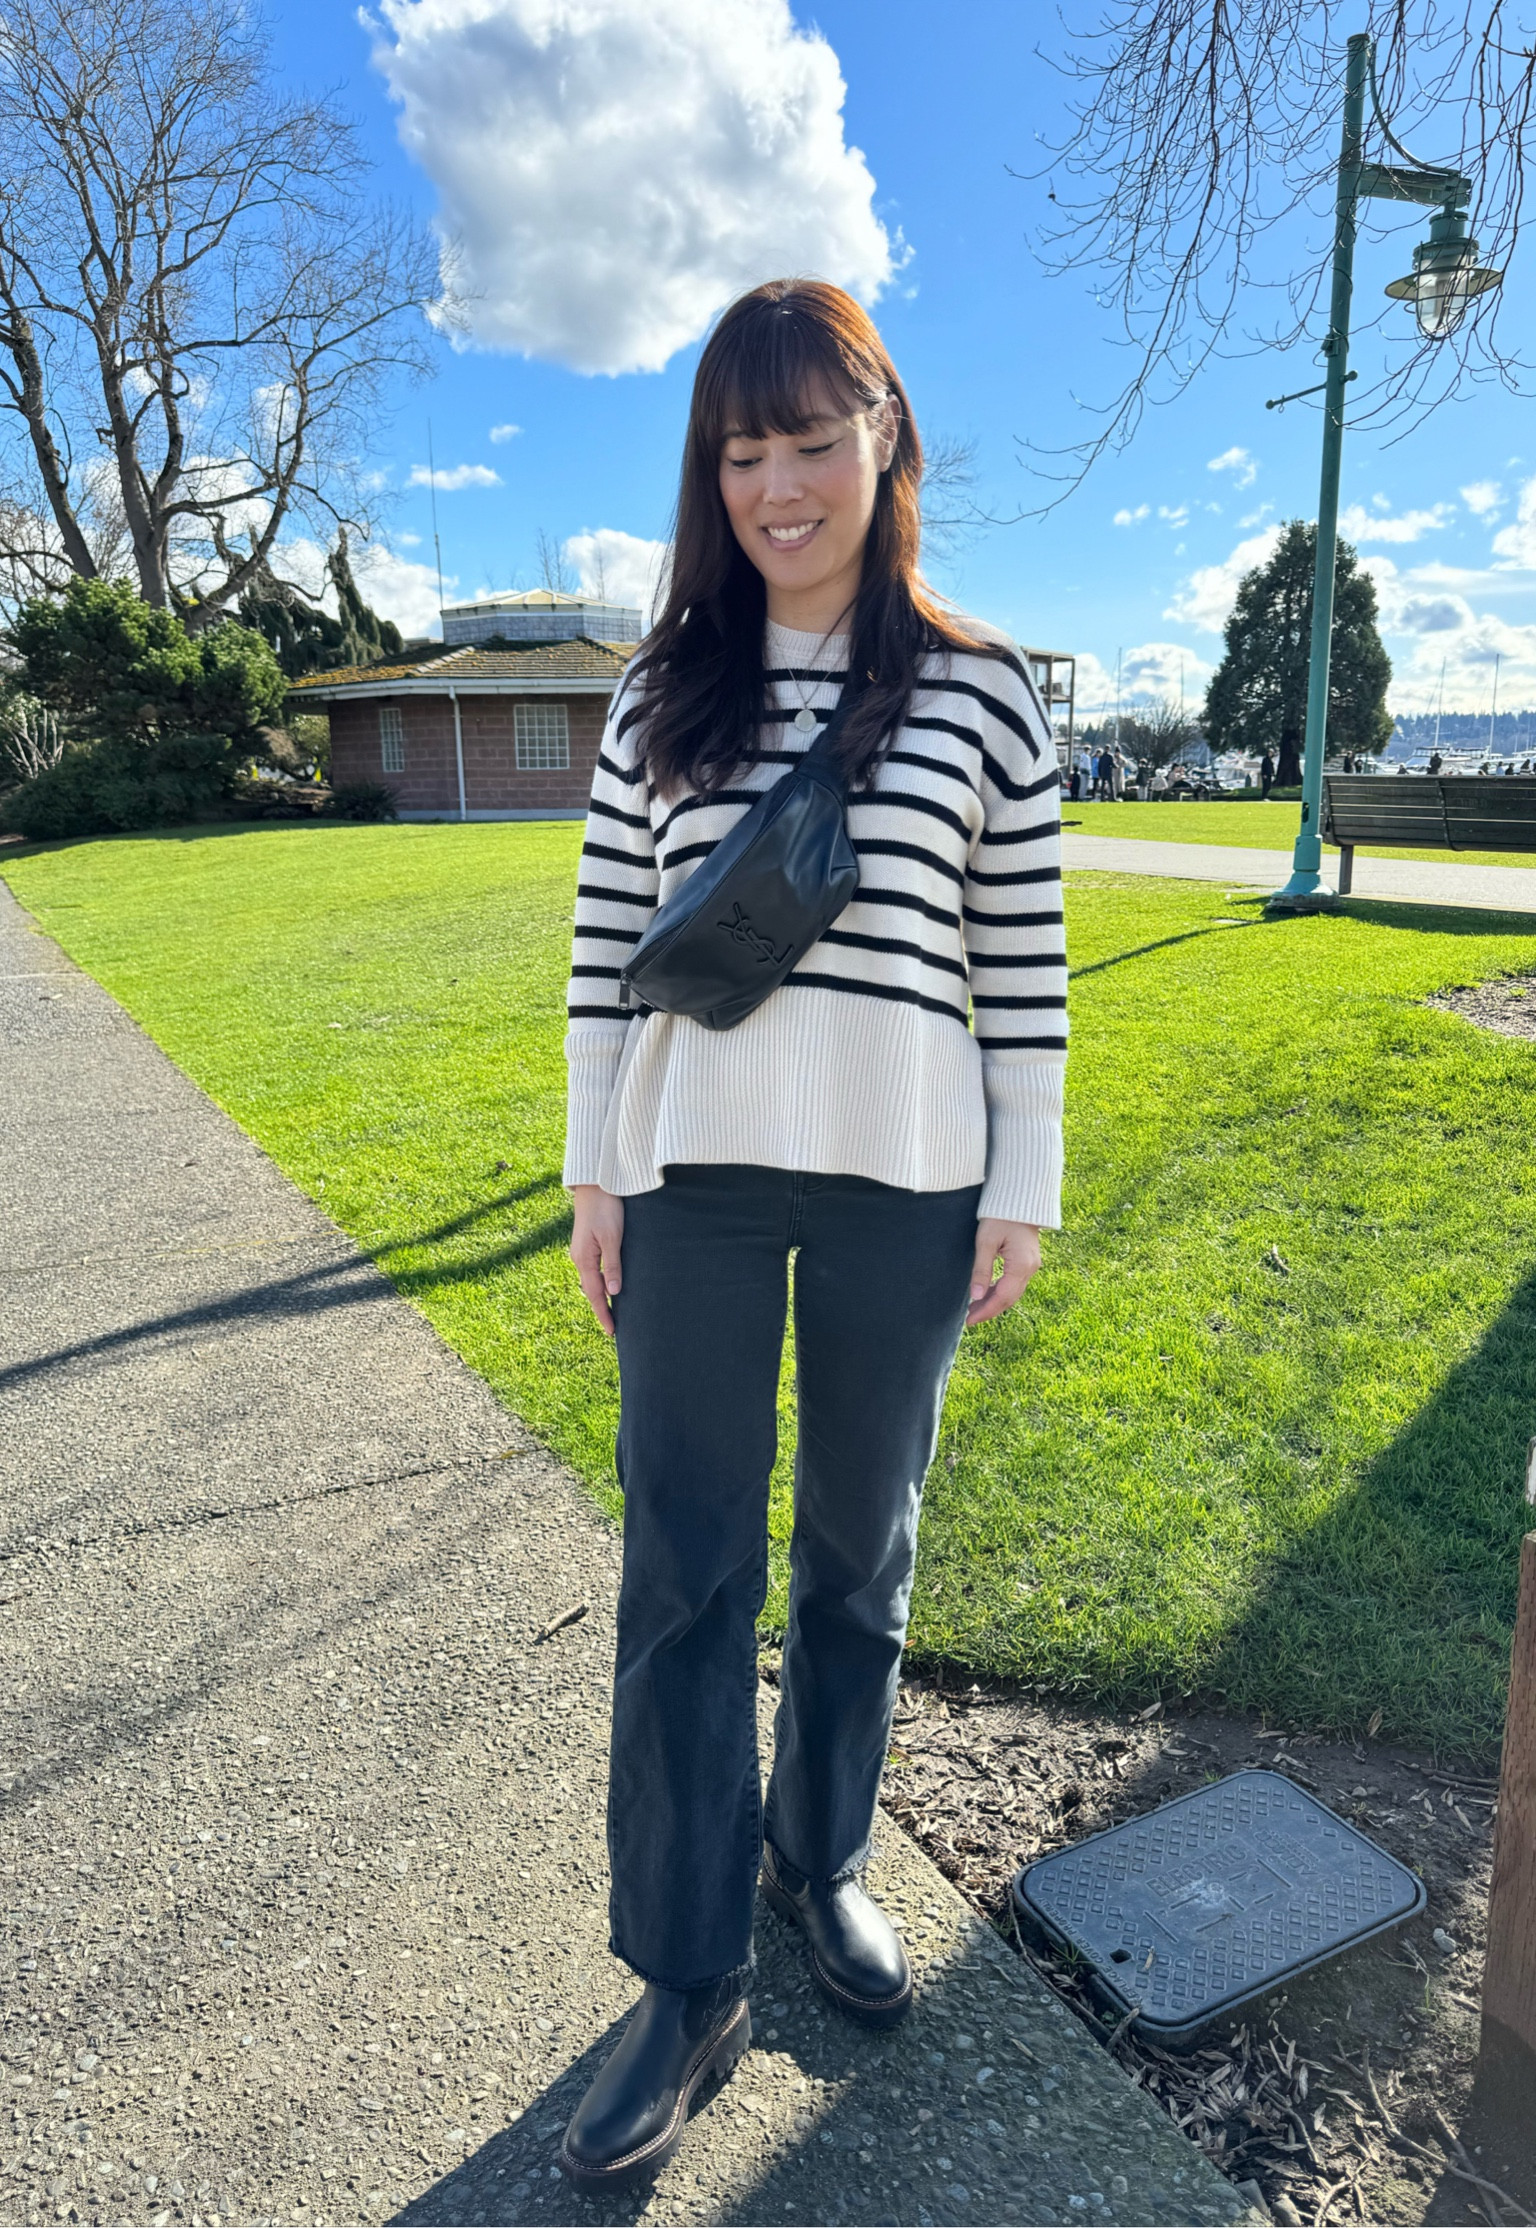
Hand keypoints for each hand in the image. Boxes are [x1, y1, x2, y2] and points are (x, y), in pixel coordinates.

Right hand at [570, 1184, 624, 1336]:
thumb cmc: (605, 1209)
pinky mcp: (587, 1244)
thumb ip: (613, 1264)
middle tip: (612, 1328)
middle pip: (591, 1290)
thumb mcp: (612, 1237)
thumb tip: (613, 1292)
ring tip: (611, 1313)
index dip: (603, 1314)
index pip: (595, 1294)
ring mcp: (581, 1251)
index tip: (611, 1331)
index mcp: (584, 1259)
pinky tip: (608, 1286)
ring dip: (601, 1297)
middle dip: (601, 1309)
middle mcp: (579, 1258)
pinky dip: (600, 1283)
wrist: (595, 1186)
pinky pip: (593, 1270)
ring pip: (592, 1281)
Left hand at [966, 1218, 1041, 1326]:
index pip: (1003, 1297)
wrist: (1019, 1198)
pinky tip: (987, 1293)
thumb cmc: (1000, 1216)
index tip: (970, 1321)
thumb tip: (976, 1296)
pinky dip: (1001, 1291)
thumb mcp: (986, 1242)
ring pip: (1013, 1292)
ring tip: (974, 1308)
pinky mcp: (1028, 1261)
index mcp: (1021, 1265)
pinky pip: (1015, 1283)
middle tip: (969, 1318)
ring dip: (994, 1301)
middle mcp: (1030, 1268)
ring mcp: (1031, 1265)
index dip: (986, 1311)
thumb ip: (982, 1270)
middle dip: (989, 1310)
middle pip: (1009, 1298)